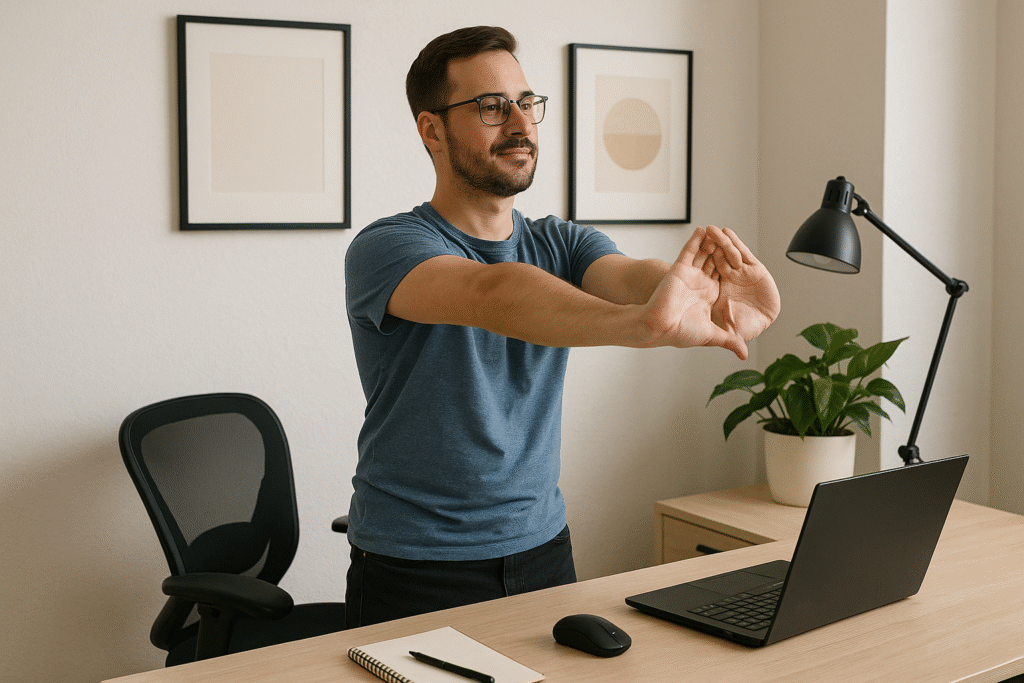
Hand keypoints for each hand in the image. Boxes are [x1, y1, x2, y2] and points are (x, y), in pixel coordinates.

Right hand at [641, 226, 778, 358]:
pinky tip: (703, 230)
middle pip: (715, 263)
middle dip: (723, 252)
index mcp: (708, 297)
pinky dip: (695, 240)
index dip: (733, 269)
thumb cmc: (681, 332)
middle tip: (733, 240)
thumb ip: (729, 340)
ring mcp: (689, 275)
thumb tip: (745, 355)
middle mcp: (700, 284)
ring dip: (712, 243)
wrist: (659, 327)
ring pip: (703, 255)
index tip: (744, 260)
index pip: (724, 278)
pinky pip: (689, 251)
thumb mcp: (712, 335)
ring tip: (721, 230)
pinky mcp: (678, 269)